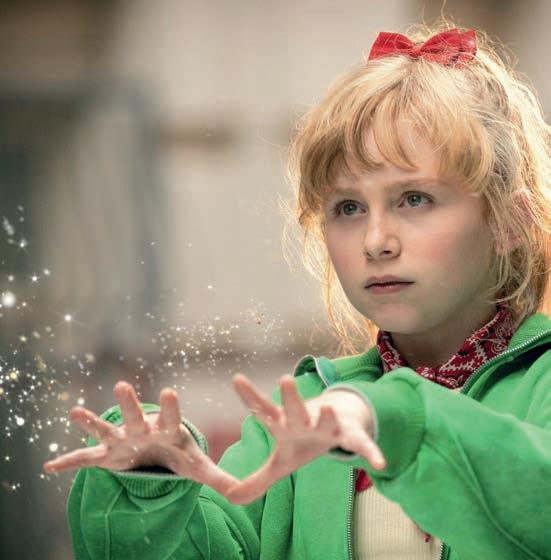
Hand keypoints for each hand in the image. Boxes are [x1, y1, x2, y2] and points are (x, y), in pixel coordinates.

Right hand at [42, 381, 238, 496]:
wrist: (157, 451)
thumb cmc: (178, 453)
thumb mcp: (197, 466)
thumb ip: (217, 477)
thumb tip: (241, 493)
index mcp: (168, 432)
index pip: (173, 419)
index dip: (172, 408)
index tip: (171, 391)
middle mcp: (143, 431)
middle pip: (136, 416)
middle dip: (129, 403)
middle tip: (122, 384)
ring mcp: (123, 442)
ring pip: (107, 430)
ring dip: (92, 423)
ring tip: (74, 411)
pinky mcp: (107, 456)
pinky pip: (85, 459)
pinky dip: (69, 462)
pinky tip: (49, 467)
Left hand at [225, 374, 384, 504]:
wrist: (337, 425)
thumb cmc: (302, 443)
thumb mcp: (280, 464)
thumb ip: (256, 480)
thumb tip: (229, 497)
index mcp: (285, 425)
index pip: (264, 410)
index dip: (250, 397)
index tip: (236, 378)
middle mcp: (305, 421)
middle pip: (296, 409)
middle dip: (290, 397)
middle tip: (284, 379)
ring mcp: (329, 426)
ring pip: (328, 420)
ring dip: (326, 416)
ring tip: (326, 407)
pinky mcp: (351, 435)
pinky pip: (362, 445)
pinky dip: (370, 452)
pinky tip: (379, 463)